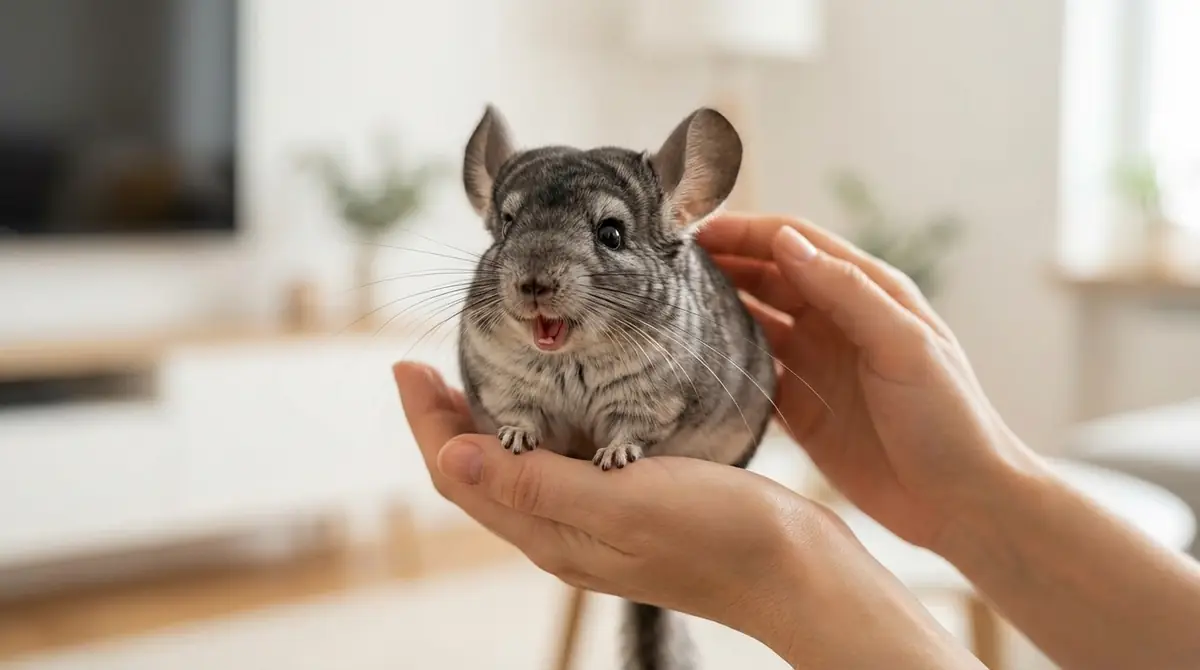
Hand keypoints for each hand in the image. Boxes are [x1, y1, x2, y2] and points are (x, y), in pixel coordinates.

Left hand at [393, 362, 804, 634]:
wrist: (793, 573)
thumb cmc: (718, 537)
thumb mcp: (622, 502)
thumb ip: (536, 482)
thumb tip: (450, 453)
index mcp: (551, 533)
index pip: (459, 474)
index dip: (425, 421)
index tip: (404, 365)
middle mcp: (562, 534)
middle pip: (477, 475)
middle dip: (442, 421)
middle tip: (421, 368)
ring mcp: (593, 527)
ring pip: (513, 475)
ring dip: (483, 429)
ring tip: (468, 383)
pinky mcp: (625, 514)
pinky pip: (555, 476)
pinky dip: (532, 437)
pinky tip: (548, 414)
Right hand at [699, 213, 1046, 548]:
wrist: (962, 503)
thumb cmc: (949, 419)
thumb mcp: (904, 346)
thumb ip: (847, 291)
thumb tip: (786, 242)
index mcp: (867, 292)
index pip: (795, 244)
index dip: (747, 231)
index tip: (696, 230)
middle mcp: (837, 322)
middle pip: (768, 278)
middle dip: (721, 264)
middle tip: (665, 265)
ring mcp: (817, 365)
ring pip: (755, 322)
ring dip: (717, 309)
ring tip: (666, 304)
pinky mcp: (804, 410)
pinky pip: (753, 375)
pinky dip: (723, 364)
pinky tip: (690, 360)